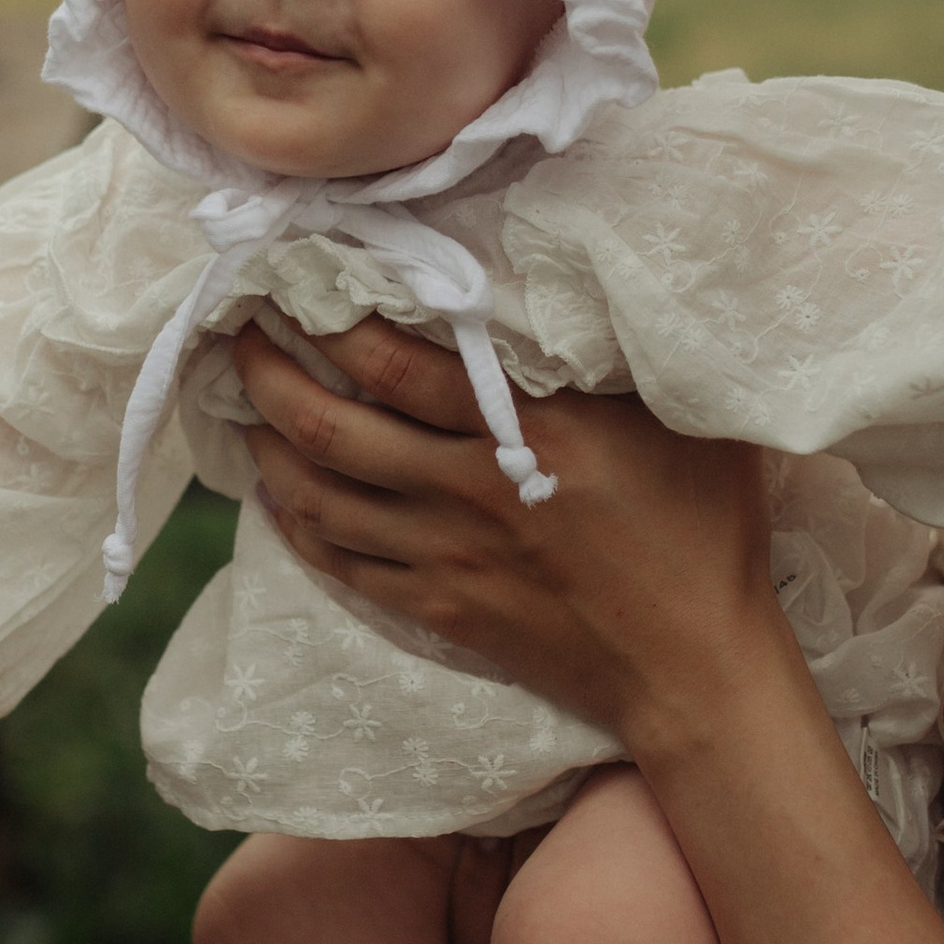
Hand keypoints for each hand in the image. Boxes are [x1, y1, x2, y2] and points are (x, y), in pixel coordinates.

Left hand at [231, 316, 793, 758]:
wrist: (693, 667)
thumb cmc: (701, 528)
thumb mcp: (674, 416)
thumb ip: (609, 352)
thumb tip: (569, 277)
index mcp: (524, 431)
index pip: (394, 363)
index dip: (329, 319)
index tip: (295, 279)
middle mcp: (466, 492)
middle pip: (332, 428)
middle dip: (270, 374)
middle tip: (241, 333)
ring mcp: (446, 558)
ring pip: (321, 498)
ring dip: (269, 445)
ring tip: (247, 406)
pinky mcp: (439, 610)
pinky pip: (342, 563)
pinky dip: (299, 524)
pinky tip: (280, 495)